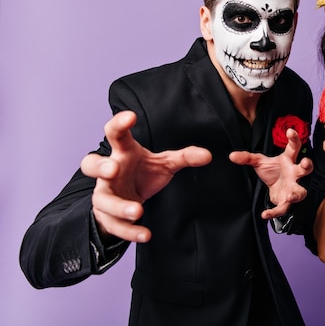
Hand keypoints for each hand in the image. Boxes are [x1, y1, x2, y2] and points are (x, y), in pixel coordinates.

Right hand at [81, 111, 211, 242]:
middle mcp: (109, 172)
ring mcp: (105, 194)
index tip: (130, 116)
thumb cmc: (143, 173)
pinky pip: (114, 225)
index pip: (116, 134)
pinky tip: (145, 234)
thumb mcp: (165, 163)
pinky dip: (129, 231)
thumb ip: (184, 157)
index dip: (119, 124)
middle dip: (100, 166)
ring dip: (119, 207)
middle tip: (113, 168)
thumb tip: (208, 155)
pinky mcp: (107, 216)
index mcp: (123, 153)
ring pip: (102, 200)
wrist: (128, 198)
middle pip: (91, 164)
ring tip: (138, 211)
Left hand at [229, 128, 311, 219]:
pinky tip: (265, 214)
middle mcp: (294, 173)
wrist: (274, 187)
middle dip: (307, 166)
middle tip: (306, 163)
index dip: (294, 139)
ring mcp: (293, 187)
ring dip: (297, 194)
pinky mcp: (286, 201)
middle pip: (305, 169)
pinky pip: (283, 208)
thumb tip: (231, 156)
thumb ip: (246, 158)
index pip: (293, 148)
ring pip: (301, 191)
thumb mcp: (259, 162)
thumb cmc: (272, 171)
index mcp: (288, 160)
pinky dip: (274, 212)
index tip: (290, 131)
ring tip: (291, 196)